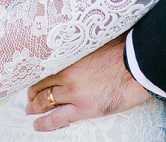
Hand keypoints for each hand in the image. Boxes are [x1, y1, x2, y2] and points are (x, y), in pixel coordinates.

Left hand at [26, 36, 149, 130]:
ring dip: (35, 106)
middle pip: (42, 84)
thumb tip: (77, 40)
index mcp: (69, 55)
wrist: (135, 65)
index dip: (37, 73)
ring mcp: (73, 92)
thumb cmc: (120, 49)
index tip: (34, 76)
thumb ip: (82, 46)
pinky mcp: (83, 108)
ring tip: (30, 109)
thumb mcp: (96, 41)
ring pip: (46, 100)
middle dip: (33, 91)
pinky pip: (58, 118)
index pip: (45, 66)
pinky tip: (37, 124)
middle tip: (29, 96)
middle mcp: (67, 73)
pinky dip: (45, 123)